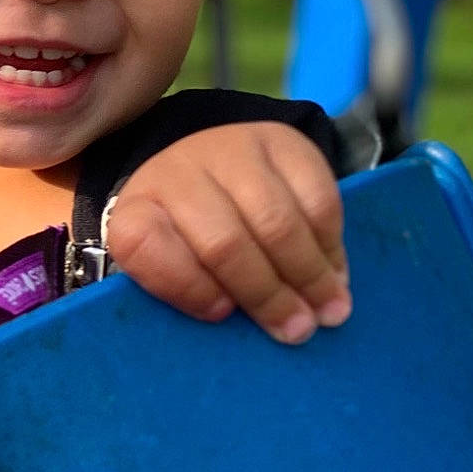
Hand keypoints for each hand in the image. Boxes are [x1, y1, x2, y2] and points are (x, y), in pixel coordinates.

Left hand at [105, 123, 348, 343]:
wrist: (211, 167)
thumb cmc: (191, 237)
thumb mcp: (171, 264)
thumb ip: (190, 293)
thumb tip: (240, 322)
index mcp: (137, 212)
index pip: (146, 247)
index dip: (187, 286)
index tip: (223, 315)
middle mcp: (178, 173)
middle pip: (224, 242)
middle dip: (266, 294)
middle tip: (298, 331)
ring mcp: (231, 150)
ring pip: (276, 220)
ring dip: (309, 274)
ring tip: (329, 311)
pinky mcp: (280, 140)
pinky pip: (315, 196)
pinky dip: (330, 242)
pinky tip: (335, 272)